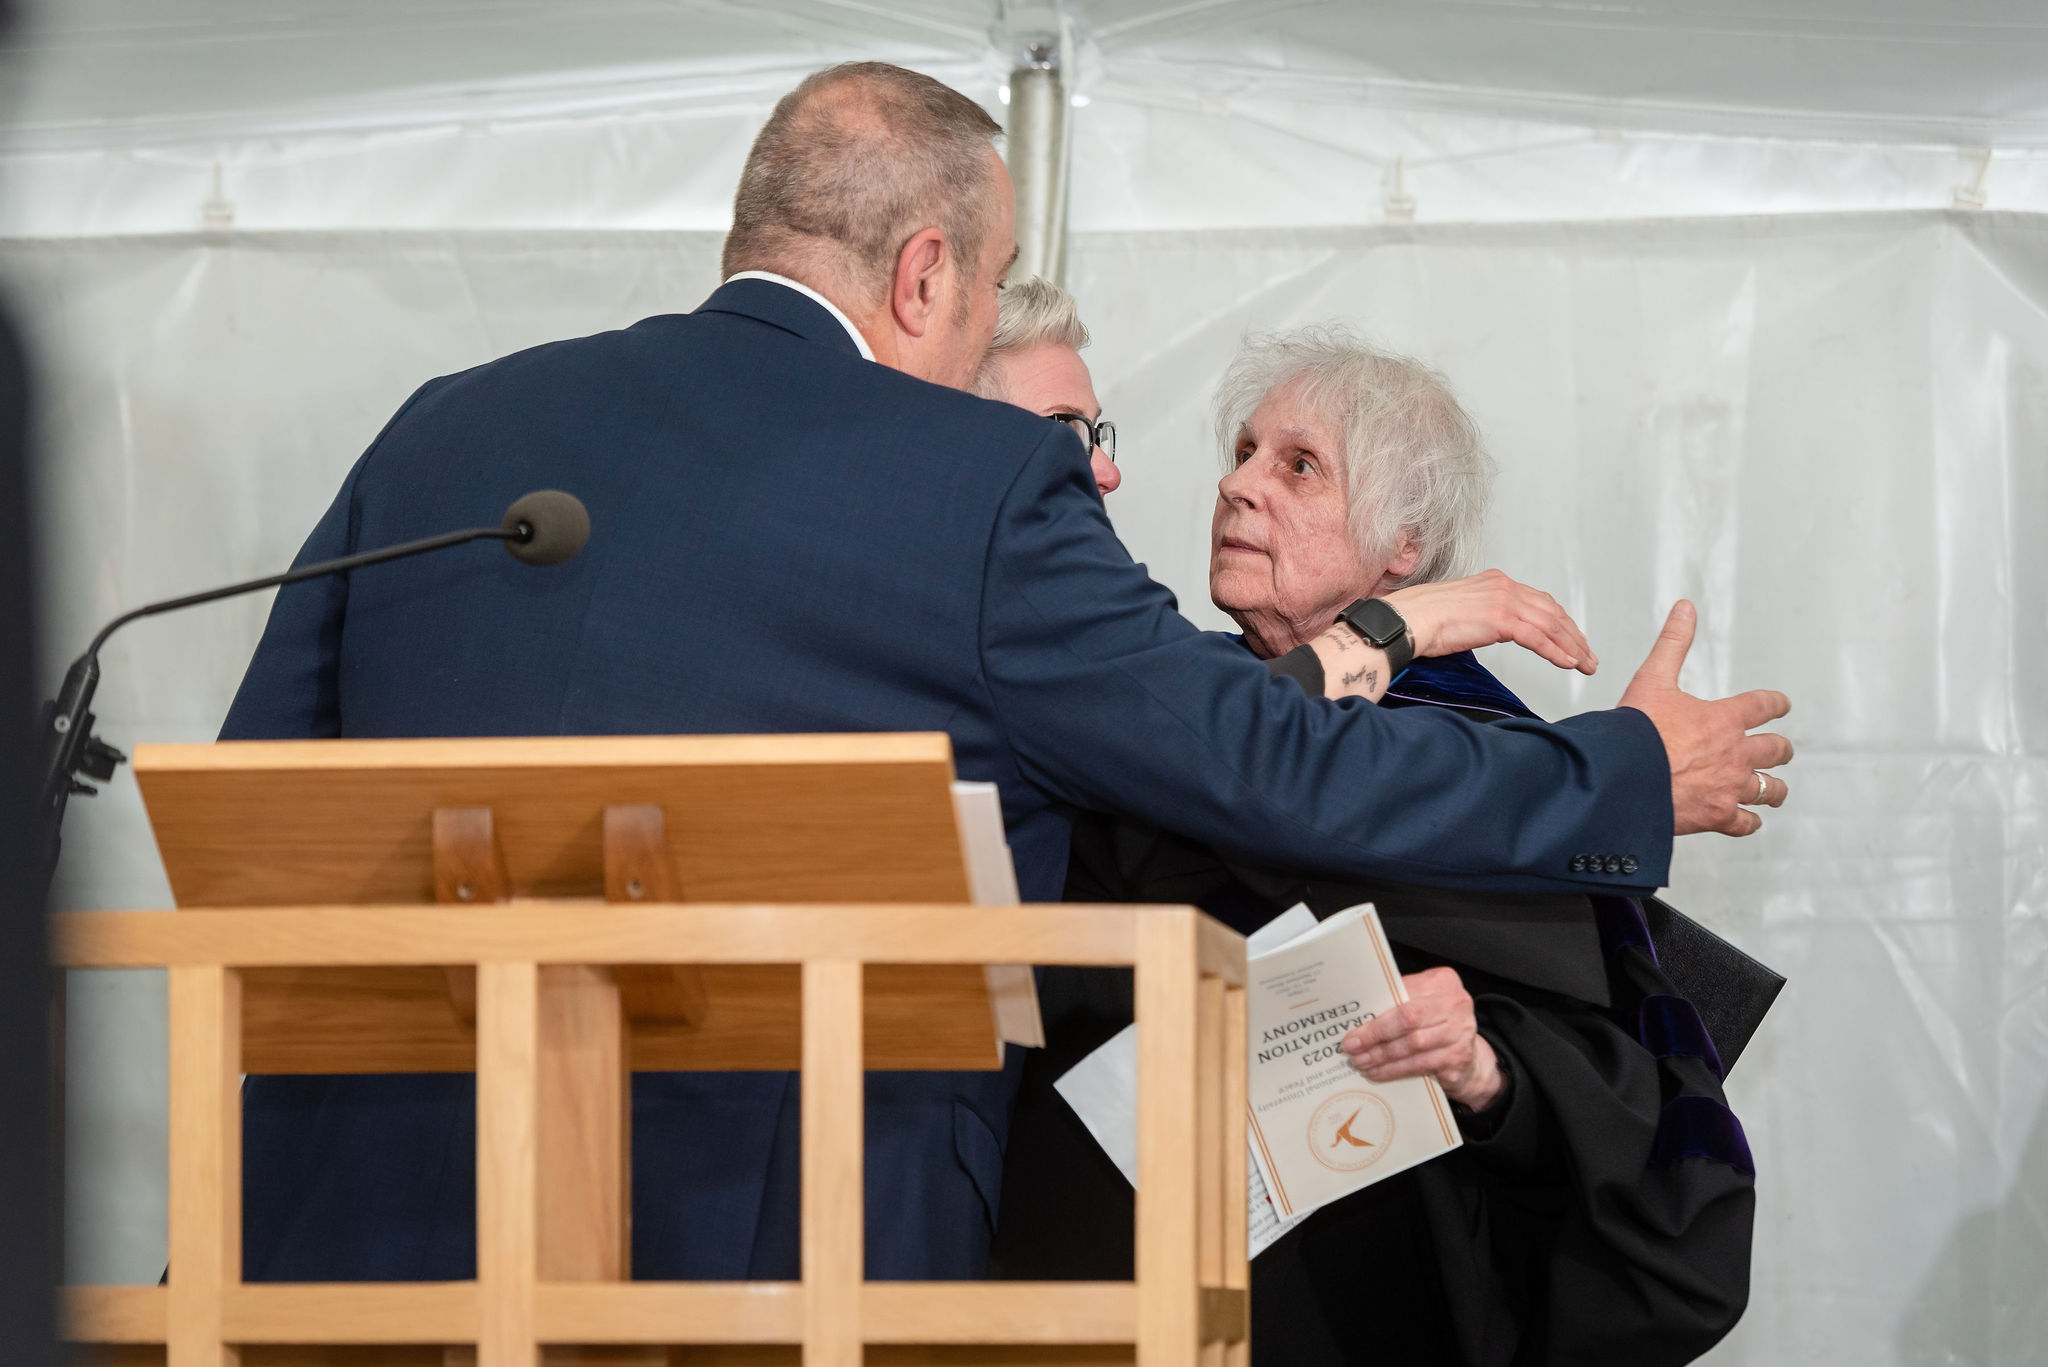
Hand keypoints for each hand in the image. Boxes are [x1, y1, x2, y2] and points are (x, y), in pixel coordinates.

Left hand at [1340, 966, 1504, 1112]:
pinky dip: (1395, 1071)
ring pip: (1413, 1046)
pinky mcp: (1459, 1059)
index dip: (1377, 1015)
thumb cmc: (1436, 1022)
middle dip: (1375, 1036)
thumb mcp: (1422, 1000)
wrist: (1471, 1054)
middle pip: (1409, 1020)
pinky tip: (1378, 1073)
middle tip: (1352, 1047)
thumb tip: (1359, 1016)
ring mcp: (1461, 1033)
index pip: (1404, 995)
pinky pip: (1421, 1066)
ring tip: (1361, 1062)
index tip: (1353, 1028)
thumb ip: (1398, 1001)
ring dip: (1382, 1056)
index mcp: (1443, 982)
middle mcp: (1456, 1005)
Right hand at [1383, 569, 1597, 674]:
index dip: (1560, 623)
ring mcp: (1503, 600)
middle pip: (1552, 611)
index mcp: (1494, 582)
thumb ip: (1482, 617)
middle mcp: (1503, 586)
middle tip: (1588, 655)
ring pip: (1551, 624)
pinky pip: (1538, 637)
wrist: (1406, 620)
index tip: (1571, 639)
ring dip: (1572, 646)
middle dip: (1574, 635)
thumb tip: (1489, 630)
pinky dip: (1557, 652)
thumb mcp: (1460, 612)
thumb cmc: (1421, 621)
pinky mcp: (1501, 618)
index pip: (1539, 601)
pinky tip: (1568, 664)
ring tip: (1585, 664)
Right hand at [1617, 600, 1792, 836]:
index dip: (1776, 704)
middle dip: (1781, 749)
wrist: (1623, 778)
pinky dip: (1749, 821)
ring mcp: (1729, 786)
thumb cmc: (1635, 731)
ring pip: (1770, 789)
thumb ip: (1673, 643)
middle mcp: (1735, 753)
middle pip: (1776, 750)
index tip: (1782, 705)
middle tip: (1782, 750)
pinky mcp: (1718, 816)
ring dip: (1774, 788)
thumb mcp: (1653, 679)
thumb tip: (1686, 609)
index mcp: (1723, 718)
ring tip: (1775, 790)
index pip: (1764, 706)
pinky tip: (1748, 820)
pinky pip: (1746, 822)